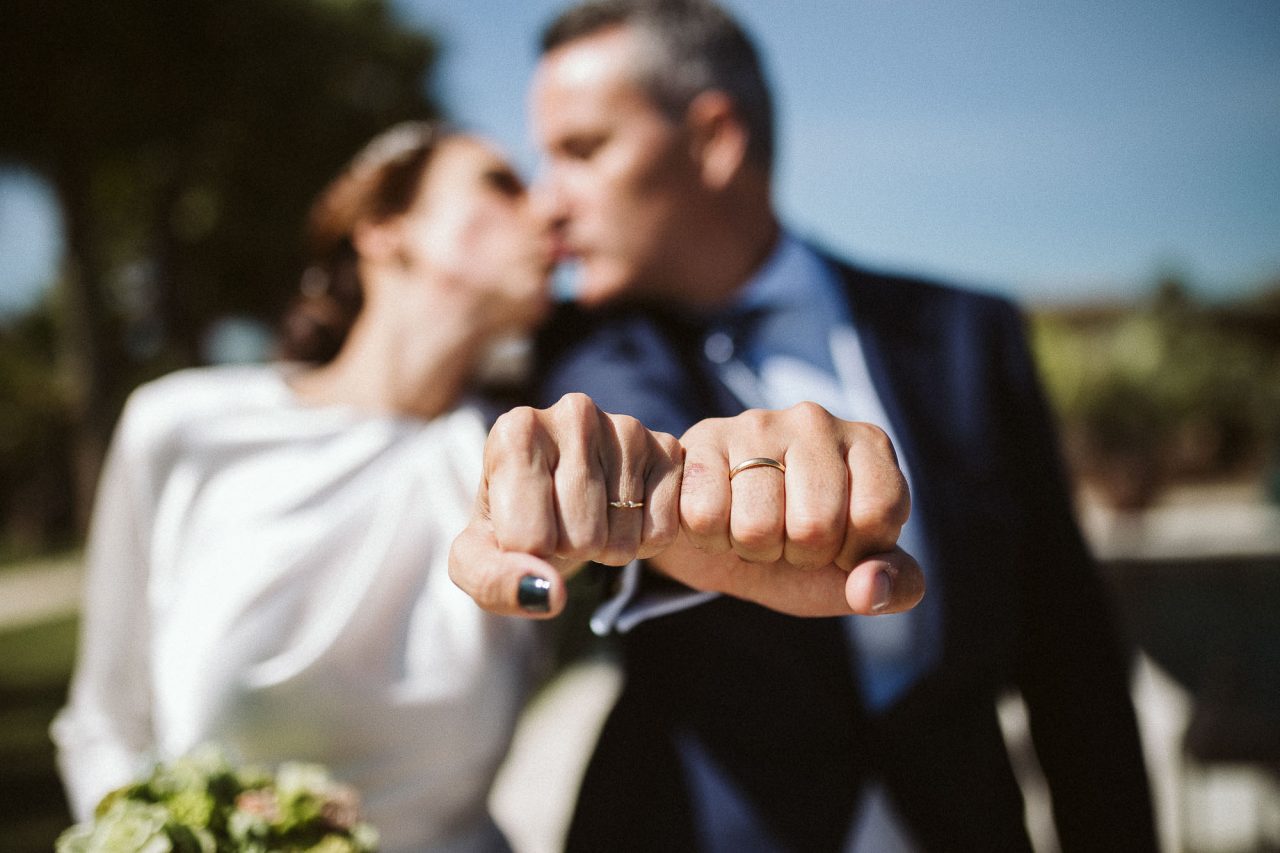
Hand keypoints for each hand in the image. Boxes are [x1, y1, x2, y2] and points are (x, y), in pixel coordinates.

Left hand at [449, 393, 682, 617]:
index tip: (523, 531)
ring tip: (590, 518)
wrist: (559, 499)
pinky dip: (643, 542)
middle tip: (561, 526)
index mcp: (516, 430)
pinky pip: (661, 533)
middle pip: (580, 539)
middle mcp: (574, 413)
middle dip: (570, 552)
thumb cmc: (512, 524)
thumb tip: (548, 593)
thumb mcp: (479, 560)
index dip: (527, 557)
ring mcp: (626, 427)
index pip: (528, 538)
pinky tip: (624, 514)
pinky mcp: (667, 448)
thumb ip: (493, 581)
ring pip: (621, 540)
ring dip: (606, 550)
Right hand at [651, 402, 923, 615]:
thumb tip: (870, 590)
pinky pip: (705, 516)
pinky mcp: (703, 436)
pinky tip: (716, 516)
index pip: (876, 514)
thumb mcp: (854, 574)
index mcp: (868, 445)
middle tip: (785, 537)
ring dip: (749, 548)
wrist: (719, 538)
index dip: (851, 552)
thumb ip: (892, 586)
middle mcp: (816, 421)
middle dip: (796, 554)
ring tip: (749, 525)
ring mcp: (756, 423)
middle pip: (816, 525)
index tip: (837, 546)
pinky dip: (708, 538)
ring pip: (757, 525)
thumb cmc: (798, 550)